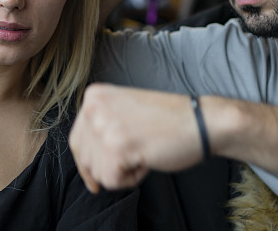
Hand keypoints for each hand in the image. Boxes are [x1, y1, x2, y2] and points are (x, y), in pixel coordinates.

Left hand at [69, 84, 202, 192]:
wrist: (201, 120)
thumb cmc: (168, 120)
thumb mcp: (122, 112)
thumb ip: (100, 126)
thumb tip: (83, 161)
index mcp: (94, 96)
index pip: (76, 140)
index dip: (88, 162)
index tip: (96, 175)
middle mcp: (94, 107)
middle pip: (84, 159)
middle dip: (109, 166)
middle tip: (136, 152)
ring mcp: (104, 125)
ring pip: (98, 172)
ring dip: (122, 171)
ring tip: (143, 152)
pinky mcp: (118, 146)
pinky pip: (111, 181)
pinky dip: (131, 179)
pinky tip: (147, 160)